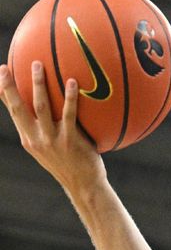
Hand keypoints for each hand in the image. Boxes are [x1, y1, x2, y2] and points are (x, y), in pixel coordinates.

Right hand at [0, 62, 105, 192]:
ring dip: (38, 84)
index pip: (13, 112)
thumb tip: (54, 109)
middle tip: (5, 67)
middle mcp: (35, 138)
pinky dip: (69, 97)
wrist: (83, 185)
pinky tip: (72, 82)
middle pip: (18, 108)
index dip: (4, 93)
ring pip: (41, 107)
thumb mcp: (52, 148)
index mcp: (29, 139)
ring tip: (38, 65)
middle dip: (10, 87)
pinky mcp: (69, 140)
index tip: (0, 74)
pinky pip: (69, 114)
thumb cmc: (71, 163)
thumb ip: (48, 130)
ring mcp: (51, 139)